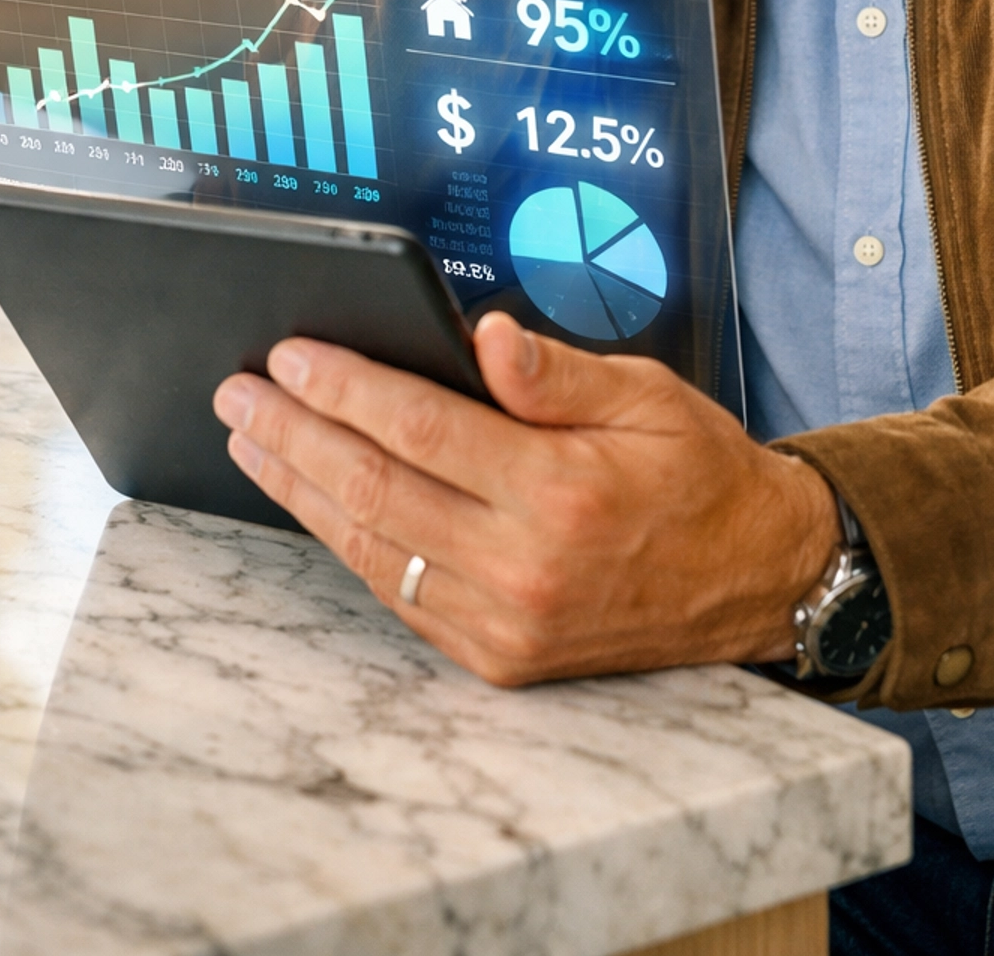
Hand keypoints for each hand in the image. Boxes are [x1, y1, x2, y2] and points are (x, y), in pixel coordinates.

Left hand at [212, 311, 838, 686]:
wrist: (756, 579)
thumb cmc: (699, 472)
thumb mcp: (646, 394)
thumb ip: (554, 372)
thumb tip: (483, 336)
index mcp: (559, 490)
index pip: (419, 426)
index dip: (343, 387)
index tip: (289, 354)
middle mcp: (524, 566)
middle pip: (375, 489)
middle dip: (294, 435)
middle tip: (238, 393)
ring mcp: (505, 623)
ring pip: (373, 548)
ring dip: (301, 491)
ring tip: (251, 441)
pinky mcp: (499, 658)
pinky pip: (401, 594)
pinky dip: (348, 543)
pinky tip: (314, 502)